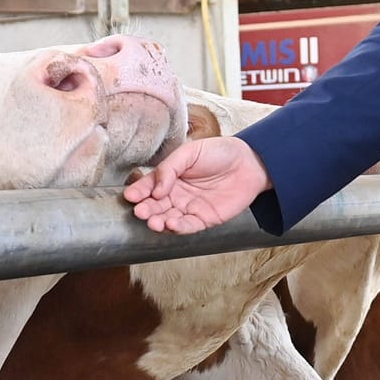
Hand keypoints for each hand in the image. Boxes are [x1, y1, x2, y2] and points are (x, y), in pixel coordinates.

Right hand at [123, 135, 270, 233]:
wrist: (249, 162)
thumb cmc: (219, 152)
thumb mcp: (190, 152)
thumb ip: (170, 167)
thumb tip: (156, 189)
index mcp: (170, 177)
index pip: (149, 186)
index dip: (139, 191)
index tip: (130, 196)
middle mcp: (177, 194)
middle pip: (156, 205)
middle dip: (146, 209)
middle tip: (140, 211)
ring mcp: (190, 208)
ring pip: (168, 219)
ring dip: (159, 221)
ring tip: (153, 221)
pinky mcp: (205, 219)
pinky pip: (188, 226)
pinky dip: (178, 228)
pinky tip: (170, 224)